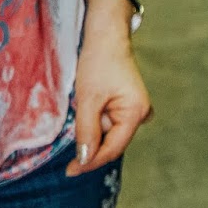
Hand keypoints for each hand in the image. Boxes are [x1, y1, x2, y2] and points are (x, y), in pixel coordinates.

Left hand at [67, 27, 151, 175]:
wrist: (105, 36)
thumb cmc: (97, 62)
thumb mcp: (88, 98)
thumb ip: (86, 130)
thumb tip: (83, 159)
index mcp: (136, 113)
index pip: (112, 148)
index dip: (90, 161)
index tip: (70, 171)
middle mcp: (140, 115)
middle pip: (111, 142)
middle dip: (89, 144)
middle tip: (67, 157)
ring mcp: (134, 110)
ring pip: (107, 132)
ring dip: (90, 129)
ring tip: (79, 111)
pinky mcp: (126, 105)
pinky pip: (107, 121)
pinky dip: (93, 120)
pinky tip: (86, 109)